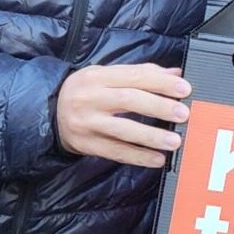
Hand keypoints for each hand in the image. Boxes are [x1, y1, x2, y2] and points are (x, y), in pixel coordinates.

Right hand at [56, 63, 190, 167]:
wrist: (49, 111)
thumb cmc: (86, 91)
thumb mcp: (107, 75)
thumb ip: (141, 73)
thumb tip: (176, 74)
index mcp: (97, 76)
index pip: (133, 77)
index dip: (160, 83)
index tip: (184, 89)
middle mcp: (90, 98)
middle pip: (128, 100)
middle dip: (159, 107)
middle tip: (183, 114)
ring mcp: (87, 122)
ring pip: (122, 129)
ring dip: (151, 136)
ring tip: (175, 141)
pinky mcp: (85, 144)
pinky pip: (115, 152)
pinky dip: (138, 157)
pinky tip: (157, 159)